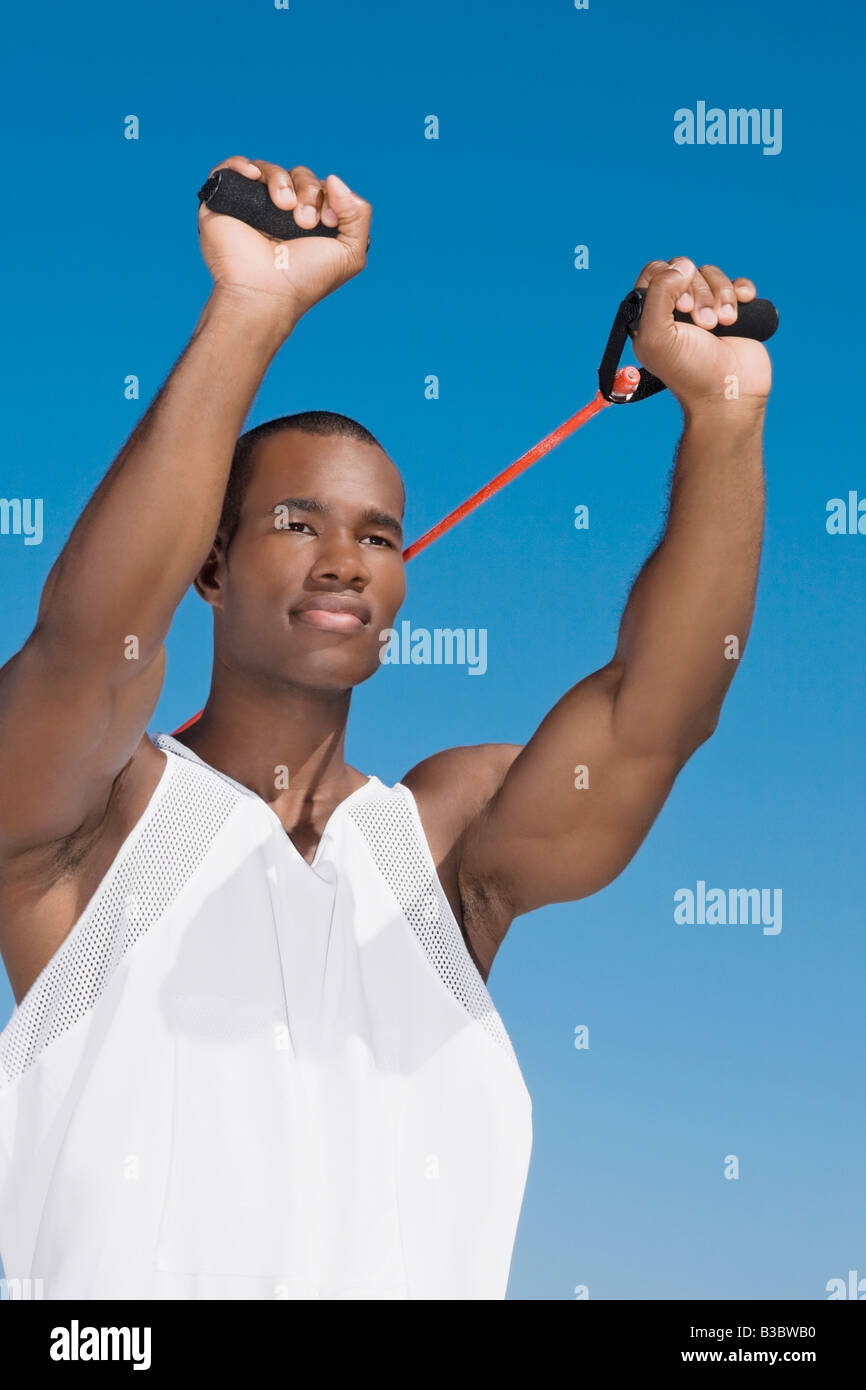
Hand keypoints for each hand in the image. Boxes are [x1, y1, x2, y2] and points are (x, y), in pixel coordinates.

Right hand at [198, 155, 371, 327]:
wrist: (266, 294)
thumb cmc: (306, 280)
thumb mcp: (350, 254)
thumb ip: (359, 214)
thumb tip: (333, 179)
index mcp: (307, 223)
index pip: (321, 188)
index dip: (329, 196)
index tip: (327, 222)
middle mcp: (279, 214)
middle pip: (299, 175)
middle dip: (308, 191)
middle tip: (305, 222)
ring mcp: (250, 208)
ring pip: (269, 169)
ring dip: (282, 181)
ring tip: (284, 207)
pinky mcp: (223, 204)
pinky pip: (230, 168)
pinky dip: (241, 164)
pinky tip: (253, 176)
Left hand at [630, 258, 771, 415]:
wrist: (729, 395)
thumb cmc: (689, 372)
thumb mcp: (657, 335)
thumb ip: (659, 292)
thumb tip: (681, 266)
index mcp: (650, 315)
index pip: (655, 272)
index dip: (669, 280)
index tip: (681, 308)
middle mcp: (676, 310)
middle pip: (686, 270)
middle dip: (699, 293)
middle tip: (704, 324)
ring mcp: (706, 310)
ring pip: (712, 274)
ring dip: (721, 296)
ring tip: (724, 324)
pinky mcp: (733, 312)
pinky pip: (737, 283)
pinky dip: (741, 291)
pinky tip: (741, 312)